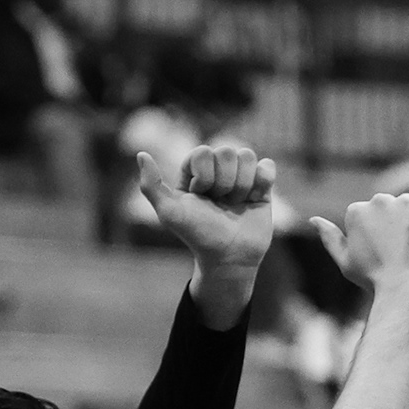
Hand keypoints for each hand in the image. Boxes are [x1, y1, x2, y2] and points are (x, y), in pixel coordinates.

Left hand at [138, 144, 276, 271]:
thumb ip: (151, 185)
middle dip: (224, 182)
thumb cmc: (198, 235)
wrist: (229, 257)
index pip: (203, 151)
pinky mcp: (262, 187)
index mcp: (195, 171)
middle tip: (220, 204)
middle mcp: (218, 171)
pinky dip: (262, 182)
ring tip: (236, 205)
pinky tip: (254, 199)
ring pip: (247, 156)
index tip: (200, 196)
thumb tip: (141, 154)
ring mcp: (241, 177)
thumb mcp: (169, 212)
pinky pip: (266, 166)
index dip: (204, 175)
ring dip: (242, 185)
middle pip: (227, 151)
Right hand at [309, 193, 408, 298]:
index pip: (371, 214)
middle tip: (405, 251)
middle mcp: (379, 201)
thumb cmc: (373, 280)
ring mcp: (406, 202)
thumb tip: (313, 220)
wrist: (405, 290)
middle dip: (398, 223)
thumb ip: (330, 237)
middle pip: (392, 206)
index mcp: (357, 211)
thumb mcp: (345, 262)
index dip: (381, 235)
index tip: (386, 253)